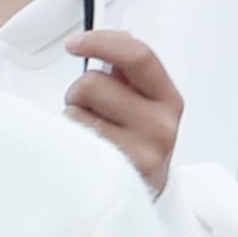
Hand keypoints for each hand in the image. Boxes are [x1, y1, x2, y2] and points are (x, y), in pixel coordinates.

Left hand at [60, 28, 183, 198]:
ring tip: (90, 135)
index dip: (101, 42)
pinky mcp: (115, 175)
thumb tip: (106, 41)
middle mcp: (160, 127)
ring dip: (74, 120)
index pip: (137, 56)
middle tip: (91, 110)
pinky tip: (85, 152)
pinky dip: (69, 142)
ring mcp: (140, 154)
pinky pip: (72, 141)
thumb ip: (127, 70)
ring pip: (75, 113)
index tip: (75, 44)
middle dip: (80, 91)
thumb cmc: (137, 142)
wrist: (143, 196)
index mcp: (168, 100)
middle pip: (94, 83)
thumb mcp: (144, 103)